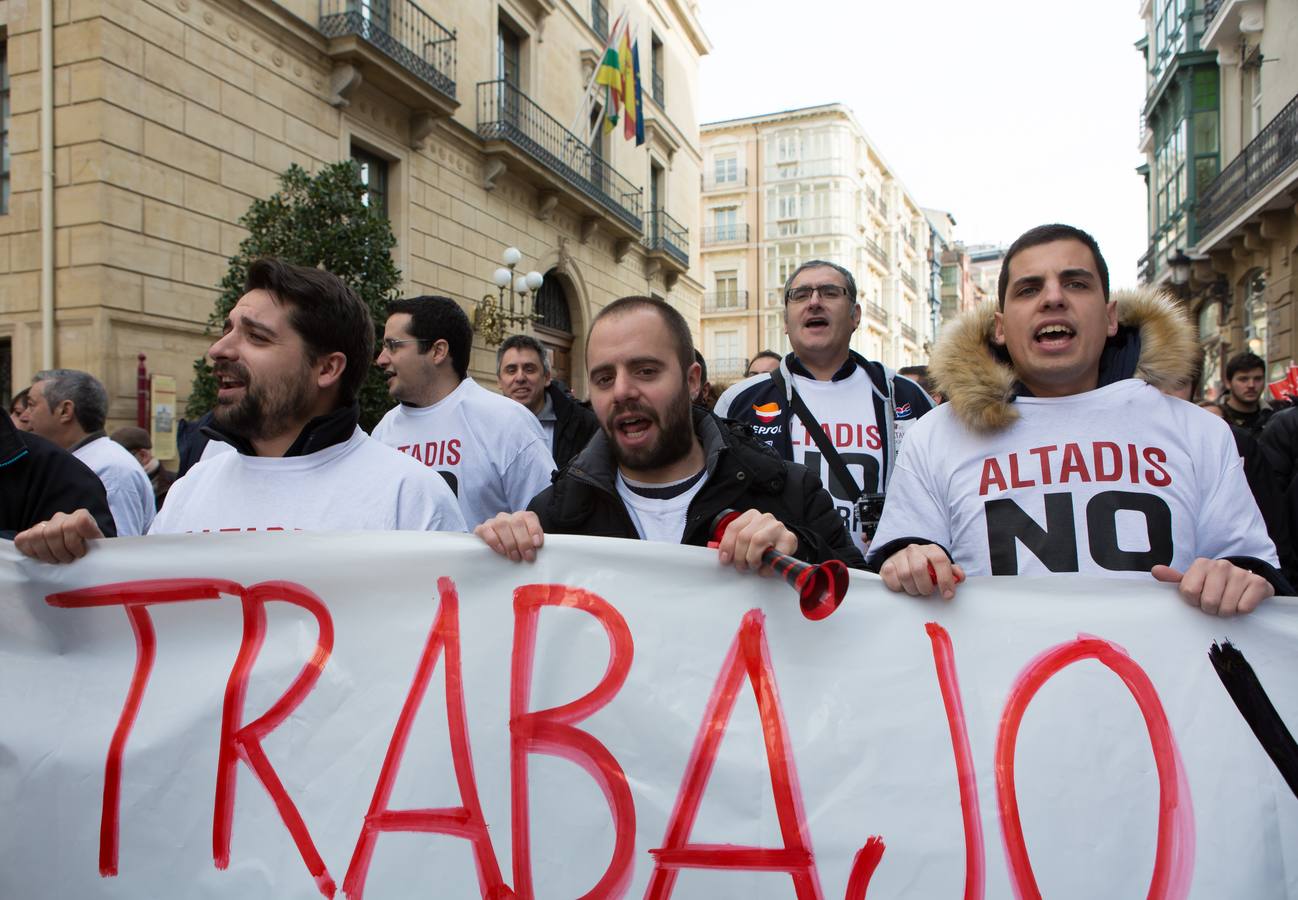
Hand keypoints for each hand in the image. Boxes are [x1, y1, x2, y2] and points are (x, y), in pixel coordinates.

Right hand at [14, 509, 104, 562]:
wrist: (79, 550)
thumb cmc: (90, 551)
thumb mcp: (99, 549)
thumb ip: (100, 549)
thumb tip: (102, 563)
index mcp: (82, 517)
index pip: (79, 522)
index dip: (76, 541)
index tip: (81, 554)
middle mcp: (63, 517)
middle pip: (54, 532)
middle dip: (61, 551)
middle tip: (68, 560)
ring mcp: (45, 524)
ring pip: (38, 535)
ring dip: (47, 553)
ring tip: (56, 560)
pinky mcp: (31, 532)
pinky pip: (23, 539)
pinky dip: (30, 551)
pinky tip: (40, 557)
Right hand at [473, 511, 544, 561]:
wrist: (494, 548)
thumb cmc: (515, 548)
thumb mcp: (527, 545)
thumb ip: (533, 545)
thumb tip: (538, 551)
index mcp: (522, 517)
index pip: (529, 517)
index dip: (534, 530)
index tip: (537, 544)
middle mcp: (508, 517)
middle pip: (517, 523)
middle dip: (524, 541)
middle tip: (528, 557)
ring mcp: (494, 521)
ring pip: (502, 525)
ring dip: (510, 543)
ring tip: (515, 557)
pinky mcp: (481, 528)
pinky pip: (486, 530)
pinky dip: (494, 541)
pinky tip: (501, 550)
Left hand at [715, 509, 796, 574]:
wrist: (785, 547)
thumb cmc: (763, 546)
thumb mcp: (747, 541)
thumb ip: (734, 544)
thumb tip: (724, 558)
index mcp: (751, 515)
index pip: (734, 527)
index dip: (727, 545)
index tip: (725, 560)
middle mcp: (765, 518)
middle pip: (744, 536)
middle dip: (739, 556)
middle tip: (741, 567)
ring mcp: (778, 527)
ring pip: (757, 541)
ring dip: (752, 559)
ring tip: (754, 566)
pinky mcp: (789, 538)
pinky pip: (774, 554)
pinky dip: (767, 566)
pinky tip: (764, 570)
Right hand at [879, 543, 964, 598]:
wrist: (904, 558)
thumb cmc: (926, 566)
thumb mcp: (941, 567)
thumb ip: (952, 572)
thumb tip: (959, 578)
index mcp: (931, 550)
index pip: (939, 560)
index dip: (945, 579)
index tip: (948, 594)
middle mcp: (914, 550)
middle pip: (919, 569)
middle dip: (925, 586)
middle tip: (927, 591)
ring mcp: (899, 557)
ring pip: (905, 576)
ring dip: (913, 589)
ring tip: (916, 589)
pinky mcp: (886, 566)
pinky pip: (893, 580)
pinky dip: (900, 588)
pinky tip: (904, 587)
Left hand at [1151, 558, 1273, 615]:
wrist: (1248, 584)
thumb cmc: (1214, 586)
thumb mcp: (1194, 581)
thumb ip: (1174, 579)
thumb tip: (1156, 571)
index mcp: (1201, 564)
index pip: (1189, 592)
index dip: (1193, 601)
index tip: (1199, 598)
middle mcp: (1221, 565)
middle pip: (1208, 602)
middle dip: (1211, 609)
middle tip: (1215, 603)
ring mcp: (1241, 572)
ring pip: (1226, 607)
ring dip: (1227, 612)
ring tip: (1228, 602)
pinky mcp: (1258, 583)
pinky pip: (1244, 608)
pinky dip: (1242, 611)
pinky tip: (1241, 602)